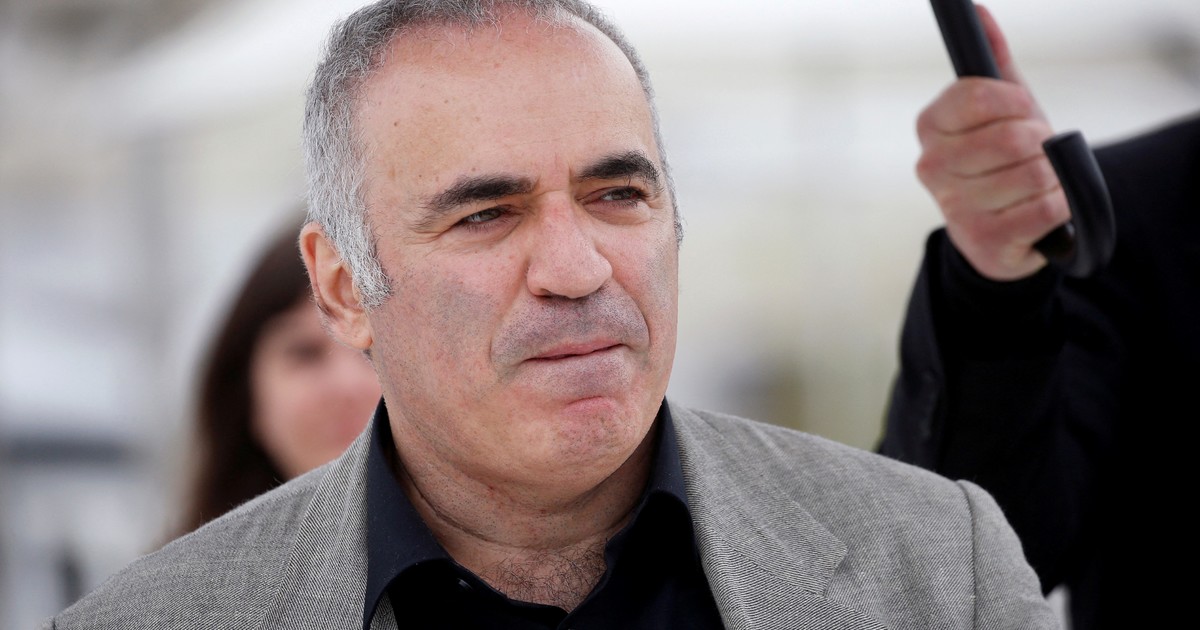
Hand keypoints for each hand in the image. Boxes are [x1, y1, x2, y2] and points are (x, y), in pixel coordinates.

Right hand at [915, 4, 1069, 280]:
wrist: (1004, 233)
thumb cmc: (1003, 161)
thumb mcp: (1000, 109)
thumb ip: (992, 60)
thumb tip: (978, 10)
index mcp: (931, 126)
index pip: (978, 95)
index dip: (1015, 102)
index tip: (1022, 111)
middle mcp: (932, 166)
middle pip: (1013, 137)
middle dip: (1041, 142)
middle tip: (1034, 153)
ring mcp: (955, 207)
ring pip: (1035, 173)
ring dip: (1053, 177)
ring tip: (1039, 184)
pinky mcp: (985, 241)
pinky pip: (1048, 208)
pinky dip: (1060, 206)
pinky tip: (1042, 209)